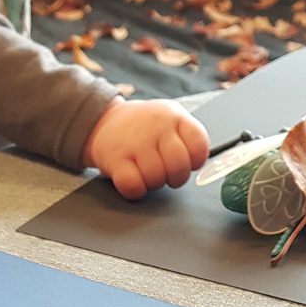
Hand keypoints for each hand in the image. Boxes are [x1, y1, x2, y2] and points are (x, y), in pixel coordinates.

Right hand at [82, 98, 210, 198]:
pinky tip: (133, 179)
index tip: (188, 162)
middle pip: (178, 166)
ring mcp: (135, 142)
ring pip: (156, 179)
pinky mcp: (116, 158)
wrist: (104, 122)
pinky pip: (133, 185)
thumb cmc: (144, 129)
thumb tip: (201, 163)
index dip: (196, 160)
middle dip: (175, 177)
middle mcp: (156, 126)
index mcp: (175, 117)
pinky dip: (135, 189)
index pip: (198, 143)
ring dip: (152, 183)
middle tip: (166, 173)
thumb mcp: (170, 121)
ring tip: (146, 171)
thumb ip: (187, 139)